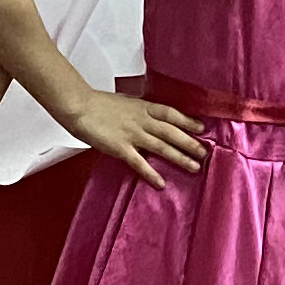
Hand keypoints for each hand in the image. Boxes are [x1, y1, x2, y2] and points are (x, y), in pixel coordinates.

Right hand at [66, 91, 208, 190]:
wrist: (79, 106)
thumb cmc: (98, 103)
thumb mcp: (125, 102)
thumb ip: (138, 109)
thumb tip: (148, 114)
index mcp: (143, 107)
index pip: (171, 113)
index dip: (187, 121)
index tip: (202, 128)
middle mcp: (142, 120)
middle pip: (172, 132)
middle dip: (190, 143)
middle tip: (205, 153)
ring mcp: (132, 134)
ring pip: (162, 147)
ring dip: (179, 158)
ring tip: (194, 167)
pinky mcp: (120, 147)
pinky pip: (139, 163)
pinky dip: (151, 173)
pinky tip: (161, 183)